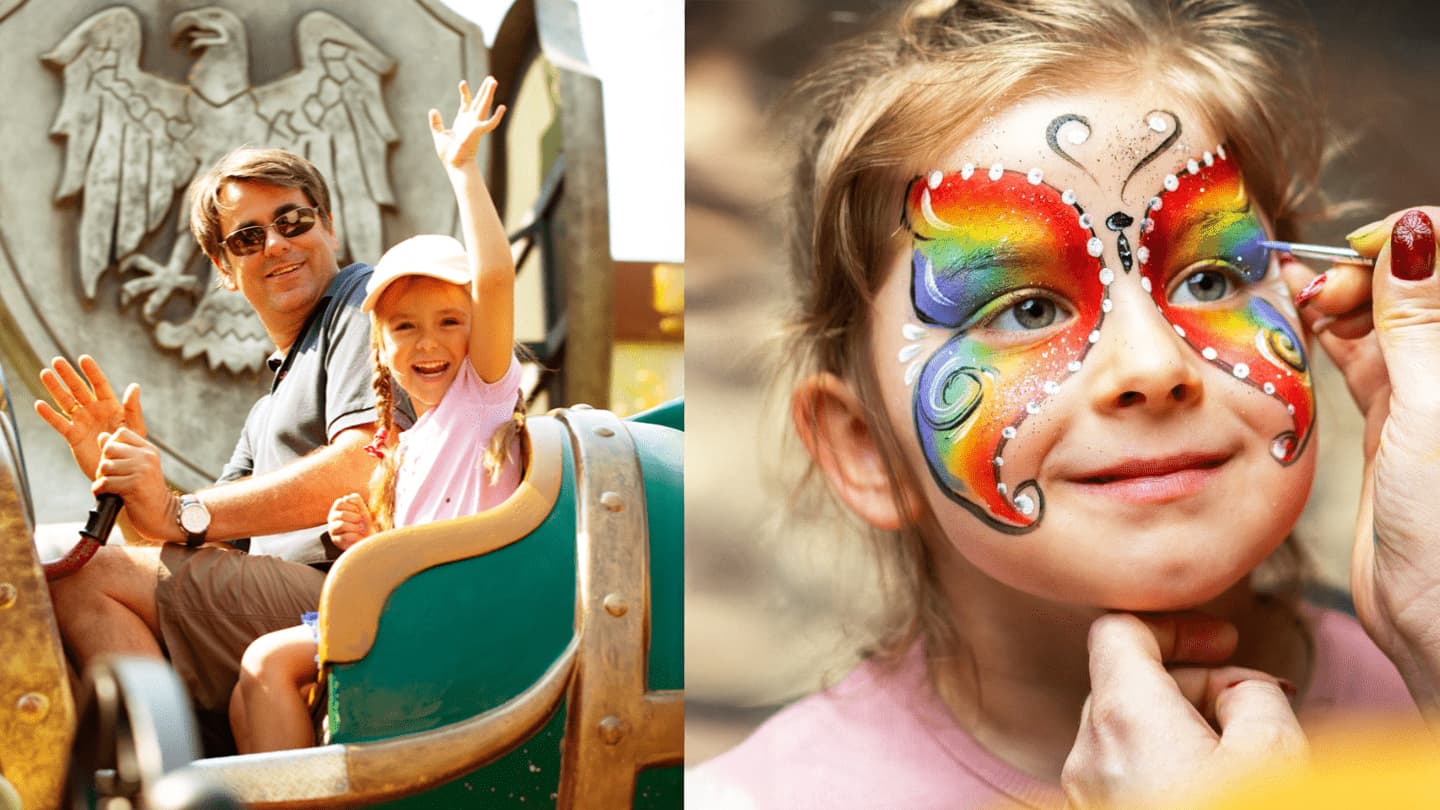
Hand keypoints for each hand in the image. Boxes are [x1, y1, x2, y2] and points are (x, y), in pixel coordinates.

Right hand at [35, 355, 143, 479]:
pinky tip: (39, 404)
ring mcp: (82, 422)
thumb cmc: (131, 447)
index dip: (91, 371)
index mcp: (110, 406)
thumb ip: (132, 407)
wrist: (120, 471)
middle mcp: (94, 410)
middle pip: (78, 389)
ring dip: (55, 388)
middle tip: (57, 360)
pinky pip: (60, 423)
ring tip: (45, 373)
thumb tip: (134, 386)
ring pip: (66, 402)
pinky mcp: (73, 436)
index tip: (83, 358)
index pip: (99, 384)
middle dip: (68, 375)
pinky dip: (49, 415)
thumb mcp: (135, 427)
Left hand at [92, 426, 174, 541]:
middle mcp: (147, 457)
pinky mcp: (134, 485)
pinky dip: (100, 490)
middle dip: (104, 463)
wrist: (163, 516)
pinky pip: (105, 482)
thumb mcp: (137, 468)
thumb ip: (120, 452)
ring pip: (105, 466)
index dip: (111, 446)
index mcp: (148, 450)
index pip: (121, 433)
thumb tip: (102, 436)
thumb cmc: (146, 493)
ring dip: (101, 479)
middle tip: (110, 477)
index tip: (117, 462)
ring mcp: (142, 470)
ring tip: (110, 487)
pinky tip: (107, 495)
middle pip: (109, 448)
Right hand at [327, 493, 372, 550]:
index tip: (358, 512)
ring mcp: (332, 529)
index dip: (352, 507)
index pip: (340, 503)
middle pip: (342, 514)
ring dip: (355, 527)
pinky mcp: (335, 540)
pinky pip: (346, 536)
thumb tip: (346, 497)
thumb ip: (356, 500)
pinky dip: (355, 536)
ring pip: (342, 525)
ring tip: (359, 528)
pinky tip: (357, 536)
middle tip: (360, 521)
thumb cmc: (364, 522)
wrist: (368, 538)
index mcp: (337, 508)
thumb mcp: (362, 509)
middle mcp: (332, 518)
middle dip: (355, 518)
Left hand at [429, 77, 505, 171]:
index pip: (466, 103)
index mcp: (462, 121)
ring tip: (494, 81)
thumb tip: (433, 110)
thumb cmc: (448, 153)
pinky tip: (502, 107)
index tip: (462, 82)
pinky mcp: (479, 131)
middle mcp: (471, 121)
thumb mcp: (439, 134)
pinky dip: (497, 116)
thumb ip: (436, 122)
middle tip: (491, 78)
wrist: (454, 164)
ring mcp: (476, 125)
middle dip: (484, 90)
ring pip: (484, 105)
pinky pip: (491, 123)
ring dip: (488, 93)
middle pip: (479, 101)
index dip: (465, 93)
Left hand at [1062, 613, 1305, 808]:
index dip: (1176, 625)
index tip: (1226, 642)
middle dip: (1195, 683)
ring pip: (1128, 731)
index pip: (1117, 630)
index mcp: (1122, 719)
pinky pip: (1125, 773)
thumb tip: (1237, 689)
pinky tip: (1218, 790)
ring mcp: (1086, 795)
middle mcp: (1088, 754)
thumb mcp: (1276, 755)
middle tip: (1258, 710)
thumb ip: (1253, 694)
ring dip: (1184, 728)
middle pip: (1128, 683)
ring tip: (1245, 761)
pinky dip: (1166, 765)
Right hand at [1301, 207, 1439, 714]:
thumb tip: (1412, 232)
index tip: (1362, 248)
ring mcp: (1427, 394)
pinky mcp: (1392, 424)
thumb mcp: (1432, 405)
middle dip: (1365, 266)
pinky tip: (1296, 325)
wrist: (1437, 619)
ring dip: (1341, 297)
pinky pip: (1360, 359)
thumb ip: (1417, 320)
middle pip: (1415, 283)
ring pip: (1382, 317)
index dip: (1410, 240)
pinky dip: (1328, 336)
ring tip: (1296, 298)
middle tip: (1319, 288)